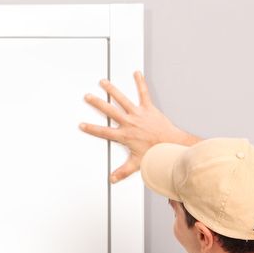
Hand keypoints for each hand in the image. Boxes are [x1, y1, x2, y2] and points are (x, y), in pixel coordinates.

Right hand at [78, 70, 198, 183]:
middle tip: (87, 97)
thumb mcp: (137, 164)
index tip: (82, 125)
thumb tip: (113, 179)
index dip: (92, 129)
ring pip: (122, 99)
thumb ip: (123, 171)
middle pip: (109, 111)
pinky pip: (143, 93)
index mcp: (125, 135)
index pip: (104, 132)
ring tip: (103, 82)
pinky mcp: (148, 108)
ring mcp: (138, 114)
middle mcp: (129, 122)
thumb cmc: (156, 153)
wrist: (171, 144)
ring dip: (112, 90)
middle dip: (97, 103)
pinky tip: (136, 73)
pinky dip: (140, 83)